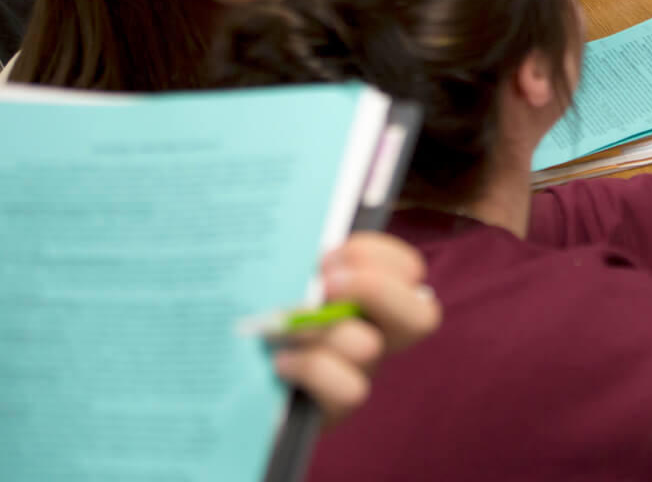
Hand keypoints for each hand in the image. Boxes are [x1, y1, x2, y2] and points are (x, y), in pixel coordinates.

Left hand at [273, 232, 440, 426]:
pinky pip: (349, 389)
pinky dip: (312, 369)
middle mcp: (378, 334)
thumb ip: (299, 257)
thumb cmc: (257, 314)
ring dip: (321, 330)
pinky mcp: (338, 407)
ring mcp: (361, 372)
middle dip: (377, 289)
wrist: (228, 381)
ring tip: (281, 326)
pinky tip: (280, 362)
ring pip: (369, 347)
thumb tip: (309, 246)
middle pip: (421, 316)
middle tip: (327, 282)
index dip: (377, 255)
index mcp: (373, 294)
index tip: (328, 255)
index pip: (409, 270)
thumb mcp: (277, 276)